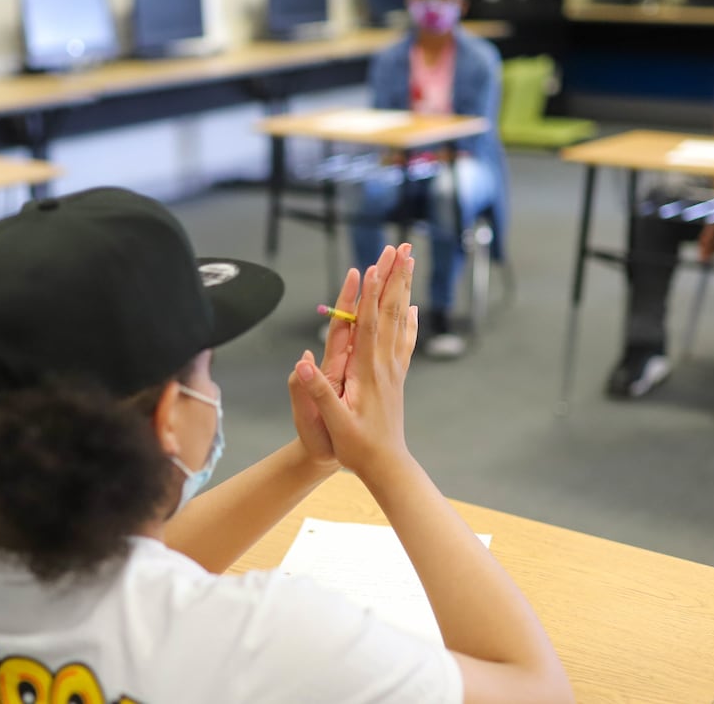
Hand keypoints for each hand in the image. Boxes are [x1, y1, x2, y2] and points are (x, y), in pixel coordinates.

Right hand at [291, 244, 418, 478]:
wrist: (387, 466)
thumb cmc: (355, 447)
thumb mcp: (333, 423)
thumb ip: (319, 392)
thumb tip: (301, 363)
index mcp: (366, 371)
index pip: (367, 324)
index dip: (369, 293)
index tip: (374, 265)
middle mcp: (384, 363)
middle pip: (389, 312)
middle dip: (393, 277)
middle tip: (400, 248)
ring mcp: (393, 368)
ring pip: (399, 319)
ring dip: (402, 289)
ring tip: (408, 263)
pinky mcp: (396, 376)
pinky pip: (404, 341)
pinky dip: (408, 320)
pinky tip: (413, 307)